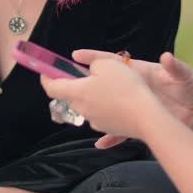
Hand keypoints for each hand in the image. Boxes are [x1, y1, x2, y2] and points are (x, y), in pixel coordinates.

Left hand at [40, 57, 163, 141]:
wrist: (146, 115)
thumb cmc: (125, 87)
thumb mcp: (107, 64)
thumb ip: (92, 64)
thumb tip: (90, 72)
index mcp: (76, 92)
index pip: (52, 88)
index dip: (46, 79)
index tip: (45, 72)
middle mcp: (82, 109)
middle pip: (71, 96)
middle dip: (74, 85)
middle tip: (84, 74)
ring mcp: (95, 120)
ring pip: (87, 105)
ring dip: (91, 95)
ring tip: (107, 85)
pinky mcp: (108, 127)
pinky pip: (101, 113)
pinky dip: (105, 106)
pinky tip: (118, 99)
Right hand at [71, 50, 192, 146]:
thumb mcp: (185, 76)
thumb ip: (176, 67)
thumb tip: (167, 58)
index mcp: (140, 71)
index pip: (111, 61)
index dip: (92, 58)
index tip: (75, 55)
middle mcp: (132, 88)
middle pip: (102, 85)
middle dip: (84, 85)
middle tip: (66, 85)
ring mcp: (133, 106)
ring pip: (107, 108)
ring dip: (93, 110)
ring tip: (79, 112)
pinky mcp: (138, 122)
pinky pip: (119, 131)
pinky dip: (109, 137)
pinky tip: (99, 143)